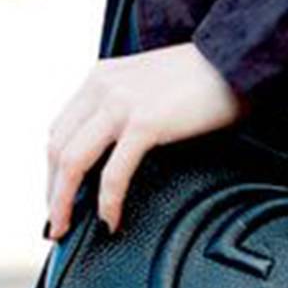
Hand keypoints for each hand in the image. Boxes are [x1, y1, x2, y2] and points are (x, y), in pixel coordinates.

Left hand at [45, 41, 248, 238]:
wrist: (236, 60)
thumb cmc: (204, 78)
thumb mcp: (149, 86)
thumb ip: (127, 109)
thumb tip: (119, 152)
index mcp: (100, 78)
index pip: (60, 129)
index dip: (52, 168)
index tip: (58, 194)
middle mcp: (102, 88)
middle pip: (57, 148)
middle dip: (52, 191)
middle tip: (56, 222)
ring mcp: (121, 105)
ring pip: (72, 162)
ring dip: (65, 201)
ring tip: (68, 228)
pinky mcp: (145, 124)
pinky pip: (113, 173)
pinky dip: (107, 201)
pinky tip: (110, 219)